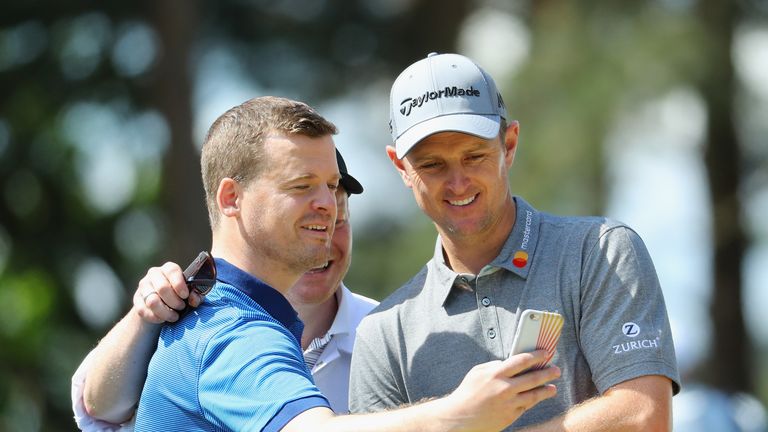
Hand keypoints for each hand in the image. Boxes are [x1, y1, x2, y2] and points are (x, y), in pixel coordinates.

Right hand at [132, 262, 203, 323]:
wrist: (162, 305)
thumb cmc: (180, 296)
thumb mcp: (191, 294)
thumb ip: (196, 295)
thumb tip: (193, 299)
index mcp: (169, 268)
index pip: (172, 271)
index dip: (179, 284)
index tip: (185, 296)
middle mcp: (154, 274)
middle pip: (162, 288)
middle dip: (174, 301)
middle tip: (181, 307)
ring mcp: (143, 286)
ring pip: (152, 301)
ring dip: (165, 312)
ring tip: (174, 316)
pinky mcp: (136, 299)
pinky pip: (143, 311)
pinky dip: (155, 318)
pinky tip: (163, 319)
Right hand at [443, 350, 559, 430]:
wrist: (459, 417)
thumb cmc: (467, 393)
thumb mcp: (477, 372)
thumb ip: (494, 366)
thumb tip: (508, 363)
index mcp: (496, 373)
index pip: (521, 361)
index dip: (536, 356)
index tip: (546, 353)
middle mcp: (505, 388)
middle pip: (532, 378)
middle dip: (547, 373)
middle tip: (556, 370)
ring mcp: (509, 403)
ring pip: (534, 395)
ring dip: (546, 390)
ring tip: (553, 388)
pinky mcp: (510, 416)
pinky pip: (525, 407)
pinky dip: (532, 402)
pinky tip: (537, 398)